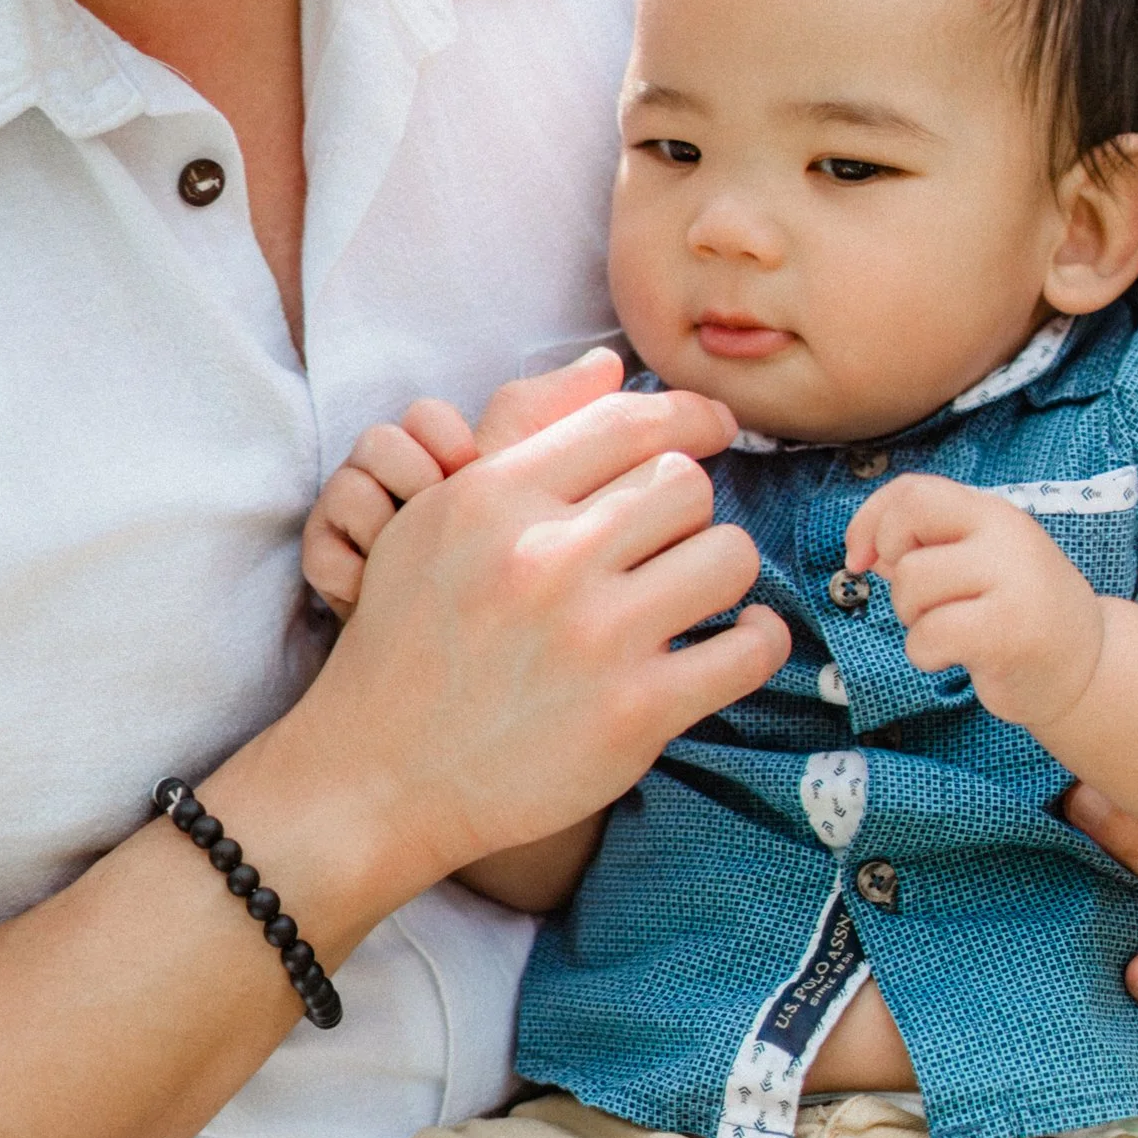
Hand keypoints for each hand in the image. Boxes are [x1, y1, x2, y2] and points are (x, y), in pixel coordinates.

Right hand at [285, 378, 788, 895]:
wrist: (378, 773)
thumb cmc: (409, 637)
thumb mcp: (438, 516)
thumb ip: (523, 434)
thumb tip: (610, 364)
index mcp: (497, 497)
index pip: (630, 421)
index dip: (689, 417)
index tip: (713, 430)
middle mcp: (547, 558)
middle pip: (685, 484)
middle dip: (687, 509)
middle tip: (668, 541)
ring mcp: (594, 638)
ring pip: (729, 555)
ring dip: (722, 570)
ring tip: (695, 589)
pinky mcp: (634, 714)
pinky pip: (749, 649)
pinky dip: (760, 640)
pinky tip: (739, 639)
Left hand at [846, 474, 1101, 731]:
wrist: (1089, 667)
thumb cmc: (1020, 614)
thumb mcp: (978, 563)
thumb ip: (926, 546)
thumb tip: (864, 546)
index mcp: (992, 513)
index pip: (913, 490)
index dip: (872, 520)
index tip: (860, 557)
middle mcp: (1005, 536)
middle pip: (905, 529)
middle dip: (896, 573)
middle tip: (923, 602)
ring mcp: (1012, 581)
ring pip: (912, 584)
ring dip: (914, 620)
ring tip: (950, 632)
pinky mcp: (1008, 632)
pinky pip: (929, 635)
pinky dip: (926, 654)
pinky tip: (956, 658)